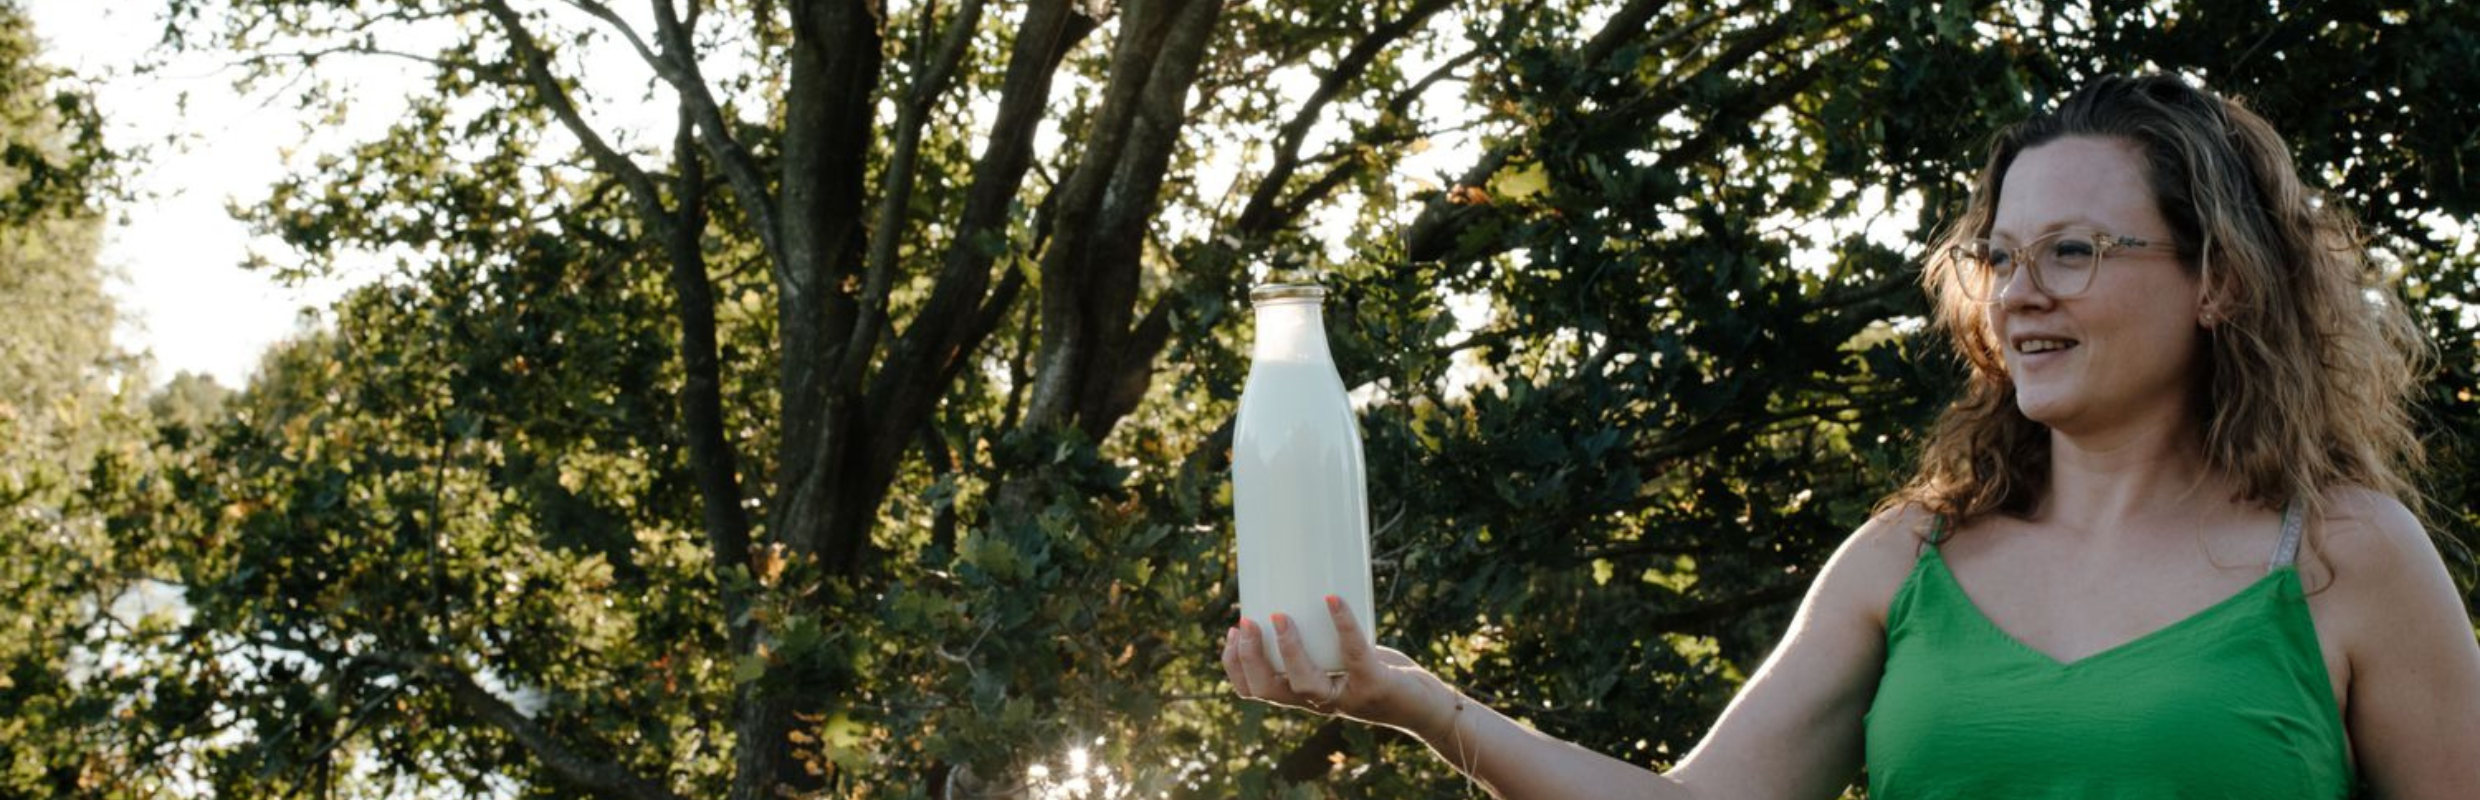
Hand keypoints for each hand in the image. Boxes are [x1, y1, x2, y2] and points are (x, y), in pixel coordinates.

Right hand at [1221, 595, 1447, 732]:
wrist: (1426, 706)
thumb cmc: (1381, 673)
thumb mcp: (1343, 656)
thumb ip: (1323, 634)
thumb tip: (1305, 579)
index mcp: (1304, 693)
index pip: (1254, 691)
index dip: (1234, 666)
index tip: (1229, 633)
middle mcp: (1319, 701)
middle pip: (1268, 690)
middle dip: (1250, 658)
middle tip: (1245, 623)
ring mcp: (1346, 696)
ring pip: (1303, 683)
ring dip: (1287, 649)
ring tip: (1280, 616)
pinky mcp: (1374, 684)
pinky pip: (1354, 654)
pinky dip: (1343, 624)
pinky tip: (1334, 600)